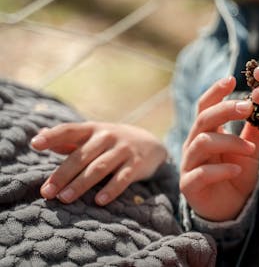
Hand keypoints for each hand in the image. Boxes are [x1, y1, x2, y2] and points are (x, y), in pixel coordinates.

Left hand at [31, 122, 167, 204]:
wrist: (150, 143)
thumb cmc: (112, 142)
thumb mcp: (93, 136)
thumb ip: (69, 139)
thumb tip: (40, 135)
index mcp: (92, 129)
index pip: (69, 130)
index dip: (53, 136)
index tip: (35, 144)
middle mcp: (107, 136)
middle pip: (82, 156)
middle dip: (63, 174)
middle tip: (47, 192)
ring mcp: (123, 150)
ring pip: (100, 168)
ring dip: (81, 184)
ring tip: (65, 198)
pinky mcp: (136, 164)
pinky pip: (123, 178)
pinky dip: (111, 189)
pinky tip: (100, 201)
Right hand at [180, 76, 258, 221]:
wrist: (229, 208)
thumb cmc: (236, 174)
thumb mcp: (249, 151)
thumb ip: (254, 132)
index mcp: (206, 132)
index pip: (205, 106)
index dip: (215, 92)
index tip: (232, 79)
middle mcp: (194, 144)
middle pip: (203, 119)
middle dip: (224, 110)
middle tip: (247, 107)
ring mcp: (189, 164)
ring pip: (202, 142)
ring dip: (228, 142)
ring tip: (249, 148)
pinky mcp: (189, 185)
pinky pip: (202, 173)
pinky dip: (221, 169)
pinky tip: (237, 170)